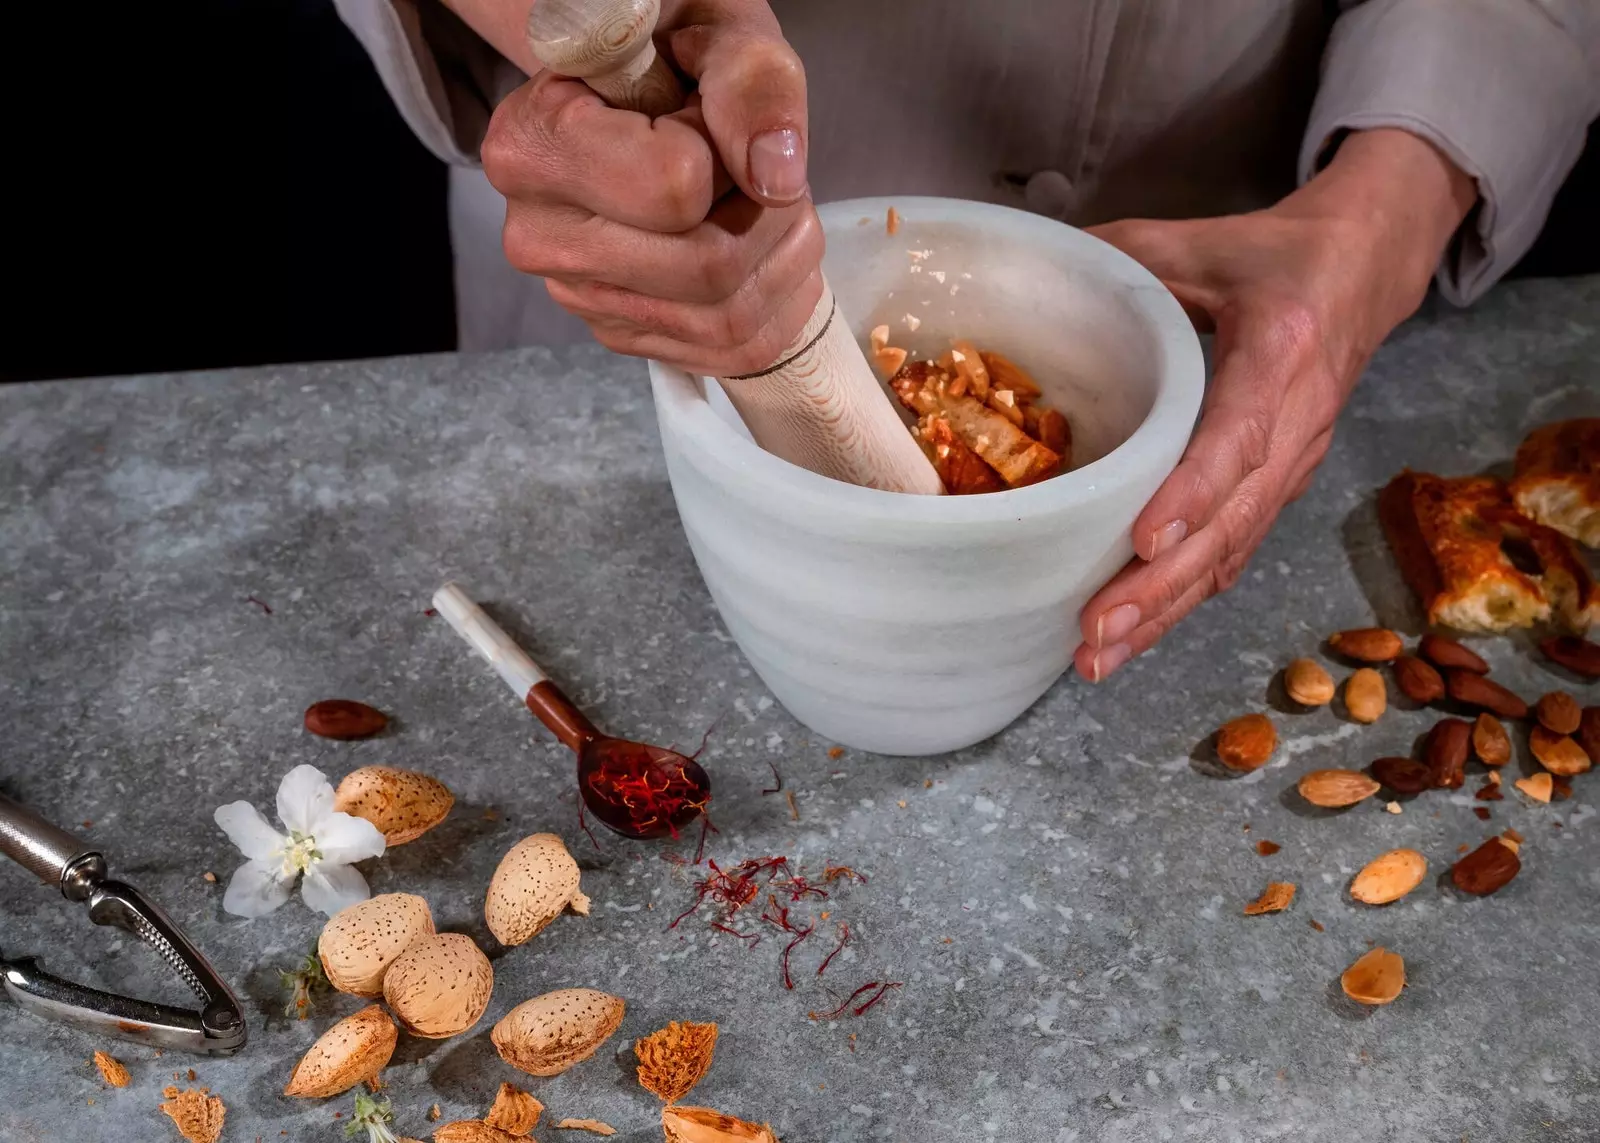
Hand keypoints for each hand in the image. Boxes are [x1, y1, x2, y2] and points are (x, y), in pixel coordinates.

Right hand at [478, 0, 821, 375]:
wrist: (641, 92)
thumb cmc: (676, 55)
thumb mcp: (720, 31)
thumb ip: (751, 84)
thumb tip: (775, 179)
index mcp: (532, 145)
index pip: (673, 187)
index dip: (723, 150)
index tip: (704, 116)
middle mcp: (538, 235)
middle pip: (706, 267)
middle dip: (765, 213)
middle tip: (753, 165)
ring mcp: (579, 296)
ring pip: (727, 315)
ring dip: (780, 255)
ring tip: (763, 200)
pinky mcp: (622, 333)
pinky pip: (732, 348)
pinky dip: (777, 296)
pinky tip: (763, 244)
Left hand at [1074, 128, 1476, 680]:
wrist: (1366, 270)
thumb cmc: (1275, 255)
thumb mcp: (1202, 241)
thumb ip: (1122, 256)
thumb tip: (1034, 272)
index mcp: (1282, 349)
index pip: (1239, 435)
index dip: (1192, 494)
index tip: (1144, 542)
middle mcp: (1299, 419)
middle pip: (1233, 521)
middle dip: (1161, 588)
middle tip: (1095, 631)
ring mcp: (1297, 462)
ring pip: (1234, 552)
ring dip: (1167, 611)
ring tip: (1100, 655)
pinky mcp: (1283, 486)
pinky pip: (1235, 552)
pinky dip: (1186, 599)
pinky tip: (1136, 634)